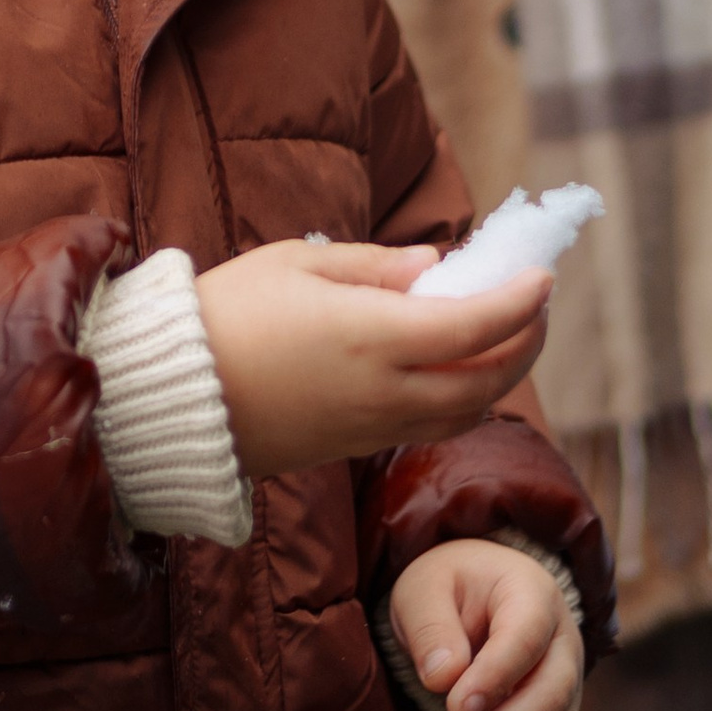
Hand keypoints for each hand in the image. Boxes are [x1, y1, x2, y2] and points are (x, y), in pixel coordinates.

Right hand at [195, 240, 551, 485]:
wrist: (169, 397)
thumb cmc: (226, 313)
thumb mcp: (297, 263)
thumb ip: (375, 266)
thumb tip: (436, 267)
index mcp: (372, 337)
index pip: (476, 325)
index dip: (520, 301)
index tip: (543, 275)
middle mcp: (384, 390)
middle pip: (487, 378)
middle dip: (526, 342)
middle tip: (537, 305)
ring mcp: (371, 427)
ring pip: (466, 412)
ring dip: (501, 375)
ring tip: (507, 335)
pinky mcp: (353, 447)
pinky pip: (431, 427)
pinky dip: (463, 399)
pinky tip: (456, 367)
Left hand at [391, 539, 584, 710]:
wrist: (473, 599)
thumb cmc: (448, 590)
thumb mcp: (424, 590)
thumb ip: (431, 627)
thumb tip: (444, 679)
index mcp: (533, 596)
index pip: (527, 637)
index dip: (497, 677)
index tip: (455, 709)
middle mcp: (563, 645)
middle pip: (553, 697)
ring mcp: (566, 690)